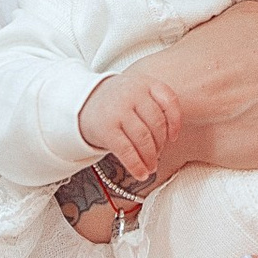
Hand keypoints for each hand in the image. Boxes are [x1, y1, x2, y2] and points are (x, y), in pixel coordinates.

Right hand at [78, 65, 182, 184]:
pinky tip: (141, 174)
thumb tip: (171, 138)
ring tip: (151, 167)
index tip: (173, 138)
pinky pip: (127, 150)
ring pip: (144, 138)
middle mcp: (132, 93)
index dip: (175, 122)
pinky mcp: (107, 128)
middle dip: (160, 144)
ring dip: (150, 157)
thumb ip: (154, 106)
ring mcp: (118, 110)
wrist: (81, 103)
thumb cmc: (116, 102)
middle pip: (157, 123)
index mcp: (144, 83)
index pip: (169, 100)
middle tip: (158, 156)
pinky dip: (137, 165)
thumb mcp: (136, 93)